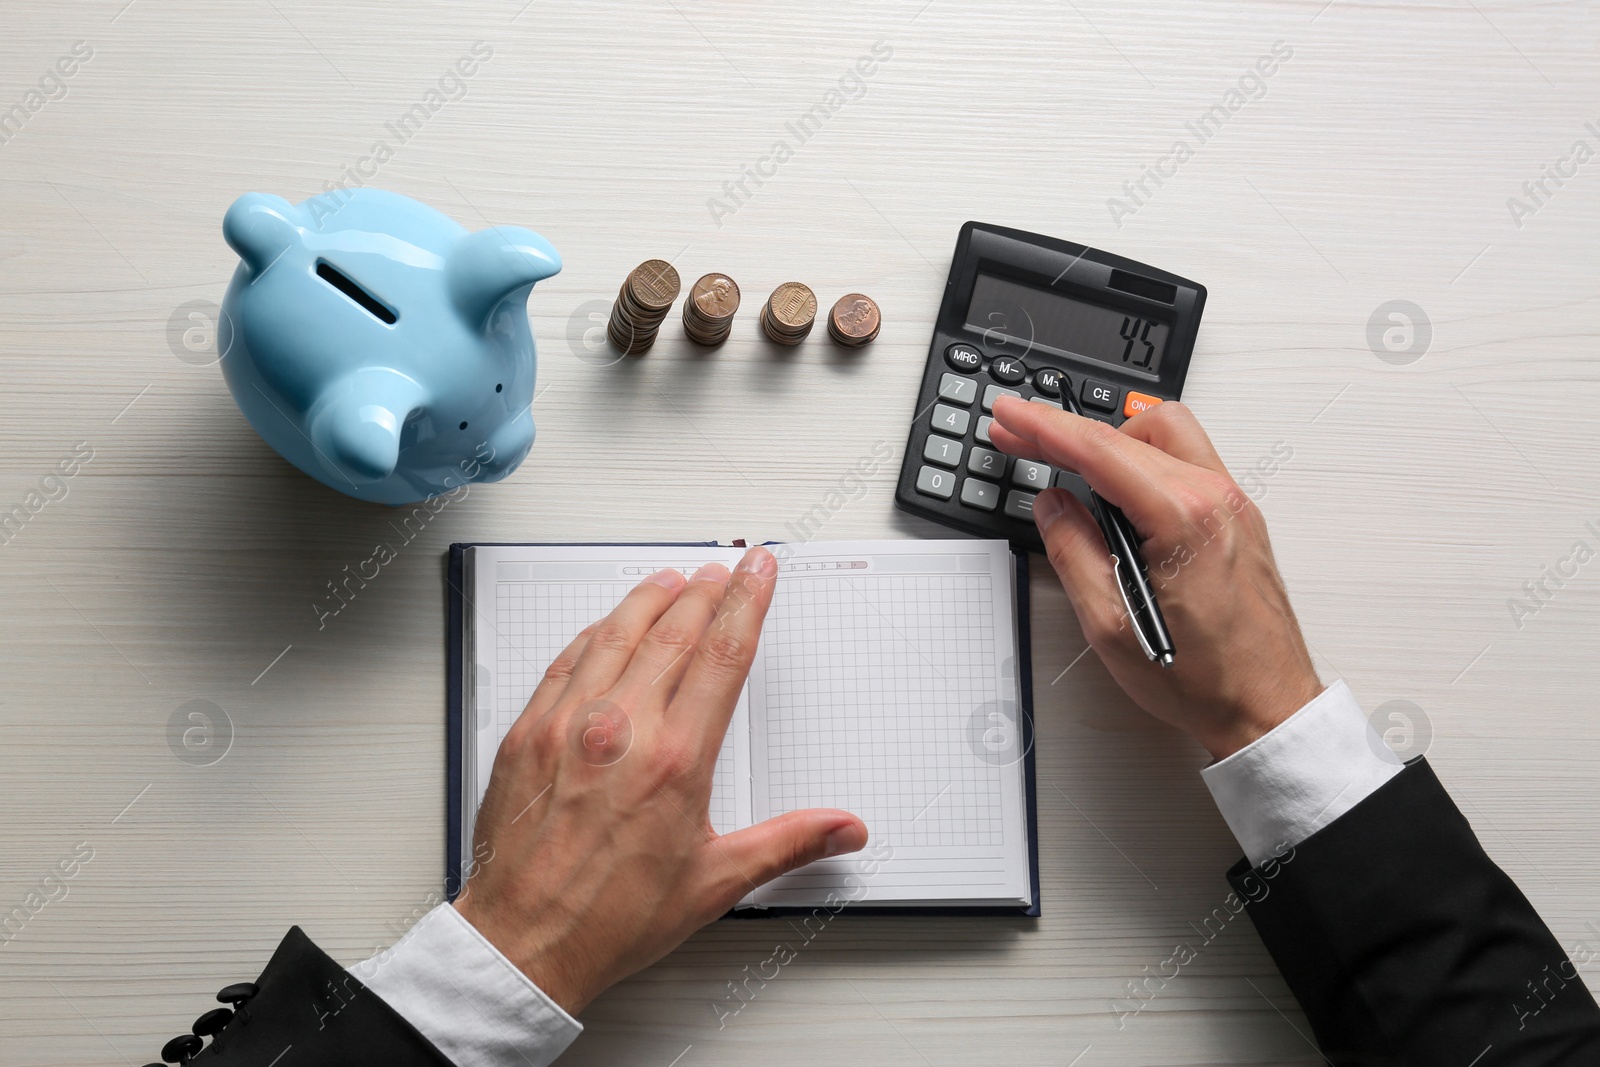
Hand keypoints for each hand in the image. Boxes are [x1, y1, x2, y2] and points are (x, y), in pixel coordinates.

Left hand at [454, 548, 867, 1013]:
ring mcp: (568, 724)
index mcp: (675, 759)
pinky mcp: (528, 732)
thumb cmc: (608, 918)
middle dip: (706, 591)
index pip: (723, 654)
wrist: (524, 941)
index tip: (758, 572)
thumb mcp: (714, 883)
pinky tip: (607, 625)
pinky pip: (566, 660)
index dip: (747, 602)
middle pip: (674, 631)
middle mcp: (620, 728)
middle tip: (725, 568)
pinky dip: (594, 632)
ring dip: (650, 598)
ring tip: (673, 579)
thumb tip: (843, 829)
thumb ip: (787, 844)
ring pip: (617, 633)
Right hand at [990, 396, 1321, 759]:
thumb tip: (1053, 507)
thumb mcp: (1110, 626)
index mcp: (1184, 519)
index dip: (1044, 426)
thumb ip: (1074, 553)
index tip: (1011, 413)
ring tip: (1070, 472)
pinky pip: (1186, 462)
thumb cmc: (1203, 679)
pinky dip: (1143, 463)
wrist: (1267, 706)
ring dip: (1112, 443)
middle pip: (1128, 433)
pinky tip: (1118, 495)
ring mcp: (1234, 504)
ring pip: (1164, 435)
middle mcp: (1217, 498)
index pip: (1099, 450)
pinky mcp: (1238, 517)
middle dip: (1067, 433)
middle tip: (1021, 441)